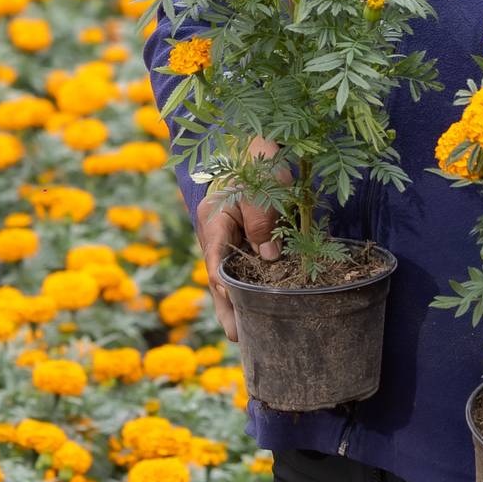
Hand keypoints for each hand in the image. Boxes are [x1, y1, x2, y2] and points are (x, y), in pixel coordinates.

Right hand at [195, 135, 286, 342]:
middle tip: (239, 341)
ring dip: (239, 302)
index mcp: (213, 222)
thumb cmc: (258, 160)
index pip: (217, 267)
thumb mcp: (262, 187)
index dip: (227, 297)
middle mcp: (215, 234)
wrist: (258, 140)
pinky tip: (261, 304)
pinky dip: (249, 287)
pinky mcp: (241, 236)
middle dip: (228, 310)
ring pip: (230, 276)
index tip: (236, 323)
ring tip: (250, 334)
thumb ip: (261, 222)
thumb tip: (269, 258)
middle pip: (219, 278)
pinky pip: (243, 266)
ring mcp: (227, 236)